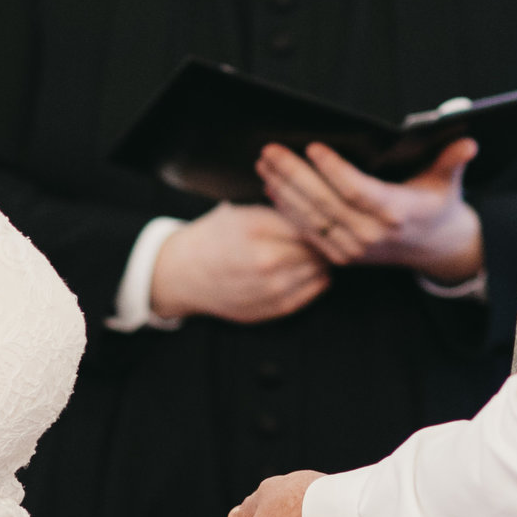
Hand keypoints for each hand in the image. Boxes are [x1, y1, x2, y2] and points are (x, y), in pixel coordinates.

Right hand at [149, 203, 329, 322]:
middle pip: (317, 248)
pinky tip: (314, 271)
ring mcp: (270, 289)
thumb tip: (320, 207)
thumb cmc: (215, 237)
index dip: (322, 218)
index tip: (327, 215)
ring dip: (323, 261)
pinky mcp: (272, 310)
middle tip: (331, 234)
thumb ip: (280, 209)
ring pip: (318, 272)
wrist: (185, 274)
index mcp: (256, 228)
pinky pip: (310, 294)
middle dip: (326, 241)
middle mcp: (265, 260)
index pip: (309, 222)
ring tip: (322, 252)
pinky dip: (318, 281)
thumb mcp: (241, 211)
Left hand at [255, 140, 483, 283]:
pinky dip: (287, 210)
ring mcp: (353, 249)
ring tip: (264, 163)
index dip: (334, 170)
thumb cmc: (436, 204)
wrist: (434, 249)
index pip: (357, 190)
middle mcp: (372, 235)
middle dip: (294, 175)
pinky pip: (308, 232)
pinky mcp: (340, 257)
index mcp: (396, 213)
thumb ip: (453, 160)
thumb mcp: (448, 181)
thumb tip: (468, 142)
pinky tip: (271, 187)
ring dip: (283, 190)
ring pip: (311, 218)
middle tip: (271, 150)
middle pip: (325, 203)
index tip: (314, 147)